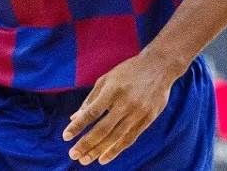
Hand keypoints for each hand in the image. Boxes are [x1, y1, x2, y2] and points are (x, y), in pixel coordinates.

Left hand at [62, 52, 181, 165]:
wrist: (160, 65)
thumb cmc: (128, 71)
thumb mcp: (107, 79)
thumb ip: (91, 99)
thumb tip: (74, 117)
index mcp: (112, 90)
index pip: (92, 112)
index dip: (78, 126)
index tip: (65, 137)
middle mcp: (125, 102)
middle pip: (103, 129)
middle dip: (86, 143)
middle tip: (73, 155)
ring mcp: (138, 112)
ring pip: (116, 137)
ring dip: (99, 150)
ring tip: (84, 160)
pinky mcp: (148, 118)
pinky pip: (130, 138)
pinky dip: (116, 150)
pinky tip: (104, 158)